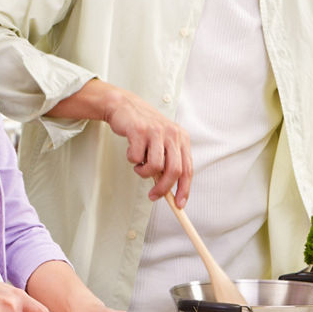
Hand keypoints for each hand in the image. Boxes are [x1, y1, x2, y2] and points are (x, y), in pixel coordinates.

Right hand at [105, 89, 192, 205]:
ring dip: (143, 172)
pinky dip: (132, 159)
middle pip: (174, 171)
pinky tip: (131, 150)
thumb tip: (170, 191)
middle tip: (153, 196)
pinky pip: (136, 158)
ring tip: (138, 165)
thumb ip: (168, 162)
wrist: (124, 106)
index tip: (179, 204)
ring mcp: (156, 132)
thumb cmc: (143, 129)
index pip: (188, 169)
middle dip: (163, 188)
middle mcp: (172, 134)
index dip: (184, 189)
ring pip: (155, 166)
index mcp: (181, 138)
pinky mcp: (140, 131)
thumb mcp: (162, 142)